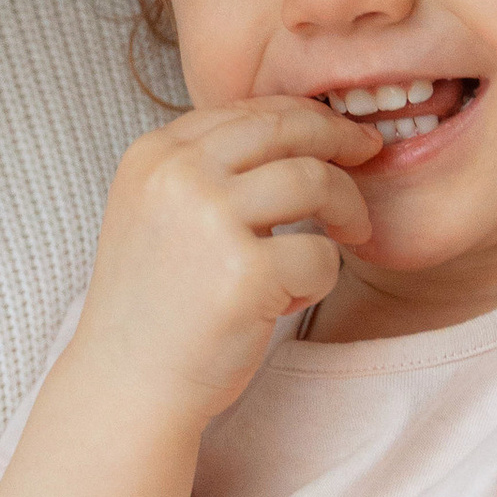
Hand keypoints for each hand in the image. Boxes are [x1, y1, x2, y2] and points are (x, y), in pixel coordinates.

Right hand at [67, 105, 376, 437]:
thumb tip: (297, 129)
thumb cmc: (155, 306)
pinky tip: (286, 301)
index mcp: (153, 154)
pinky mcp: (245, 274)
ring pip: (315, 180)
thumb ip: (206, 168)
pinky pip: (321, 255)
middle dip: (340, 139)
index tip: (338, 134)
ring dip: (346, 208)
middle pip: (287, 129)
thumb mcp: (157, 212)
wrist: (126, 386)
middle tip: (370, 155)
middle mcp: (177, 176)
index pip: (247, 110)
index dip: (304, 116)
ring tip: (348, 236)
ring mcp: (210, 221)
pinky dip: (319, 279)